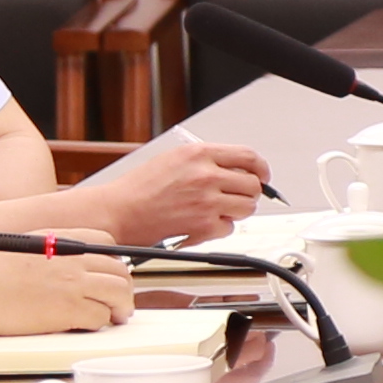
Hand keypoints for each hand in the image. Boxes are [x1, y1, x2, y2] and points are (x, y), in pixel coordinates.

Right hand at [0, 247, 135, 338]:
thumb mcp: (22, 247)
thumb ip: (47, 253)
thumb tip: (54, 264)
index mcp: (60, 240)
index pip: (105, 242)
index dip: (113, 261)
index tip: (111, 273)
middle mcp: (73, 259)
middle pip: (118, 270)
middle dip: (124, 287)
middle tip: (120, 301)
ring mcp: (74, 283)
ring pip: (119, 294)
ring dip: (122, 307)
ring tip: (117, 316)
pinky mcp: (69, 309)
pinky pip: (100, 317)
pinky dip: (101, 323)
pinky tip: (92, 326)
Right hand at [62, 129, 273, 246]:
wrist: (120, 211)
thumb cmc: (140, 188)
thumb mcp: (174, 159)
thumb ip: (205, 161)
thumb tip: (235, 168)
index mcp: (199, 154)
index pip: (249, 156)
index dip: (261, 169)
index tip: (263, 176)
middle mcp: (206, 175)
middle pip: (253, 185)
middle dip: (248, 193)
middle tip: (236, 197)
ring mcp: (206, 201)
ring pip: (246, 208)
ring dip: (236, 211)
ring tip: (215, 210)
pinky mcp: (203, 225)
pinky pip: (229, 228)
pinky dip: (219, 228)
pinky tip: (201, 223)